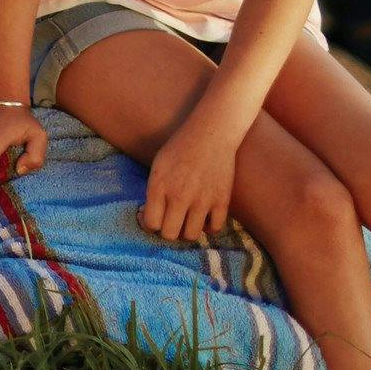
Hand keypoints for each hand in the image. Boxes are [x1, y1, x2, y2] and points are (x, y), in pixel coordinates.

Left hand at [140, 122, 240, 243]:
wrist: (211, 133)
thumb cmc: (180, 147)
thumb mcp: (158, 166)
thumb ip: (153, 191)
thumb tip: (148, 215)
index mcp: (159, 186)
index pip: (150, 224)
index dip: (148, 225)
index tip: (152, 218)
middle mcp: (179, 196)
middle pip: (169, 234)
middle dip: (166, 231)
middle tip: (169, 221)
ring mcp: (202, 200)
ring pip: (191, 236)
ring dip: (186, 232)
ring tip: (186, 221)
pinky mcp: (222, 201)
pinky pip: (215, 229)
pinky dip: (209, 228)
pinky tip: (204, 218)